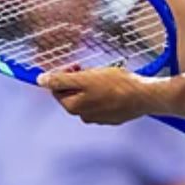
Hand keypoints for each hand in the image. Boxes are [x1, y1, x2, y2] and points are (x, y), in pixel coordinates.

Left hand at [38, 67, 156, 124]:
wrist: (144, 96)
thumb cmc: (115, 85)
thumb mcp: (85, 78)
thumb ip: (61, 80)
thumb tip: (40, 80)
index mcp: (73, 106)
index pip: (57, 89)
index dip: (64, 74)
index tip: (77, 65)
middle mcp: (83, 116)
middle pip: (72, 94)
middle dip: (78, 81)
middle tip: (90, 70)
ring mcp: (98, 118)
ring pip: (87, 98)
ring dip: (91, 87)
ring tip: (105, 78)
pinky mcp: (112, 118)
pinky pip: (101, 103)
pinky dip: (103, 94)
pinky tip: (114, 88)